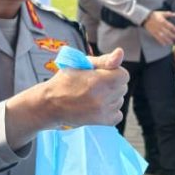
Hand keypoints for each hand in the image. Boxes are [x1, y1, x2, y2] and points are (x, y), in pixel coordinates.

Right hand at [5, 48, 128, 146]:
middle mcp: (103, 96)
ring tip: (94, 95)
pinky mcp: (102, 121)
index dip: (114, 72)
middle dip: (112, 84)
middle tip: (95, 84)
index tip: (102, 74)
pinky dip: (111, 111)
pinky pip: (118, 115)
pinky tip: (98, 106)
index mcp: (99, 80)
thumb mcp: (82, 64)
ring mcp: (103, 111)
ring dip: (111, 97)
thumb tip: (120, 53)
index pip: (123, 75)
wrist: (50, 104)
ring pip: (120, 101)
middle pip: (122, 87)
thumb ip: (104, 60)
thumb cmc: (65, 81)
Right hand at [143, 10, 174, 46]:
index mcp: (163, 21)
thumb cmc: (154, 15)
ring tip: (172, 43)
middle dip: (173, 36)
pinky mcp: (153, 33)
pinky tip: (164, 44)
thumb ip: (169, 14)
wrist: (145, 17)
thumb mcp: (162, 13)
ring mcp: (157, 30)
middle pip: (168, 33)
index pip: (171, 27)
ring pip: (163, 36)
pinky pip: (158, 38)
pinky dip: (161, 42)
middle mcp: (160, 27)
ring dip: (168, 40)